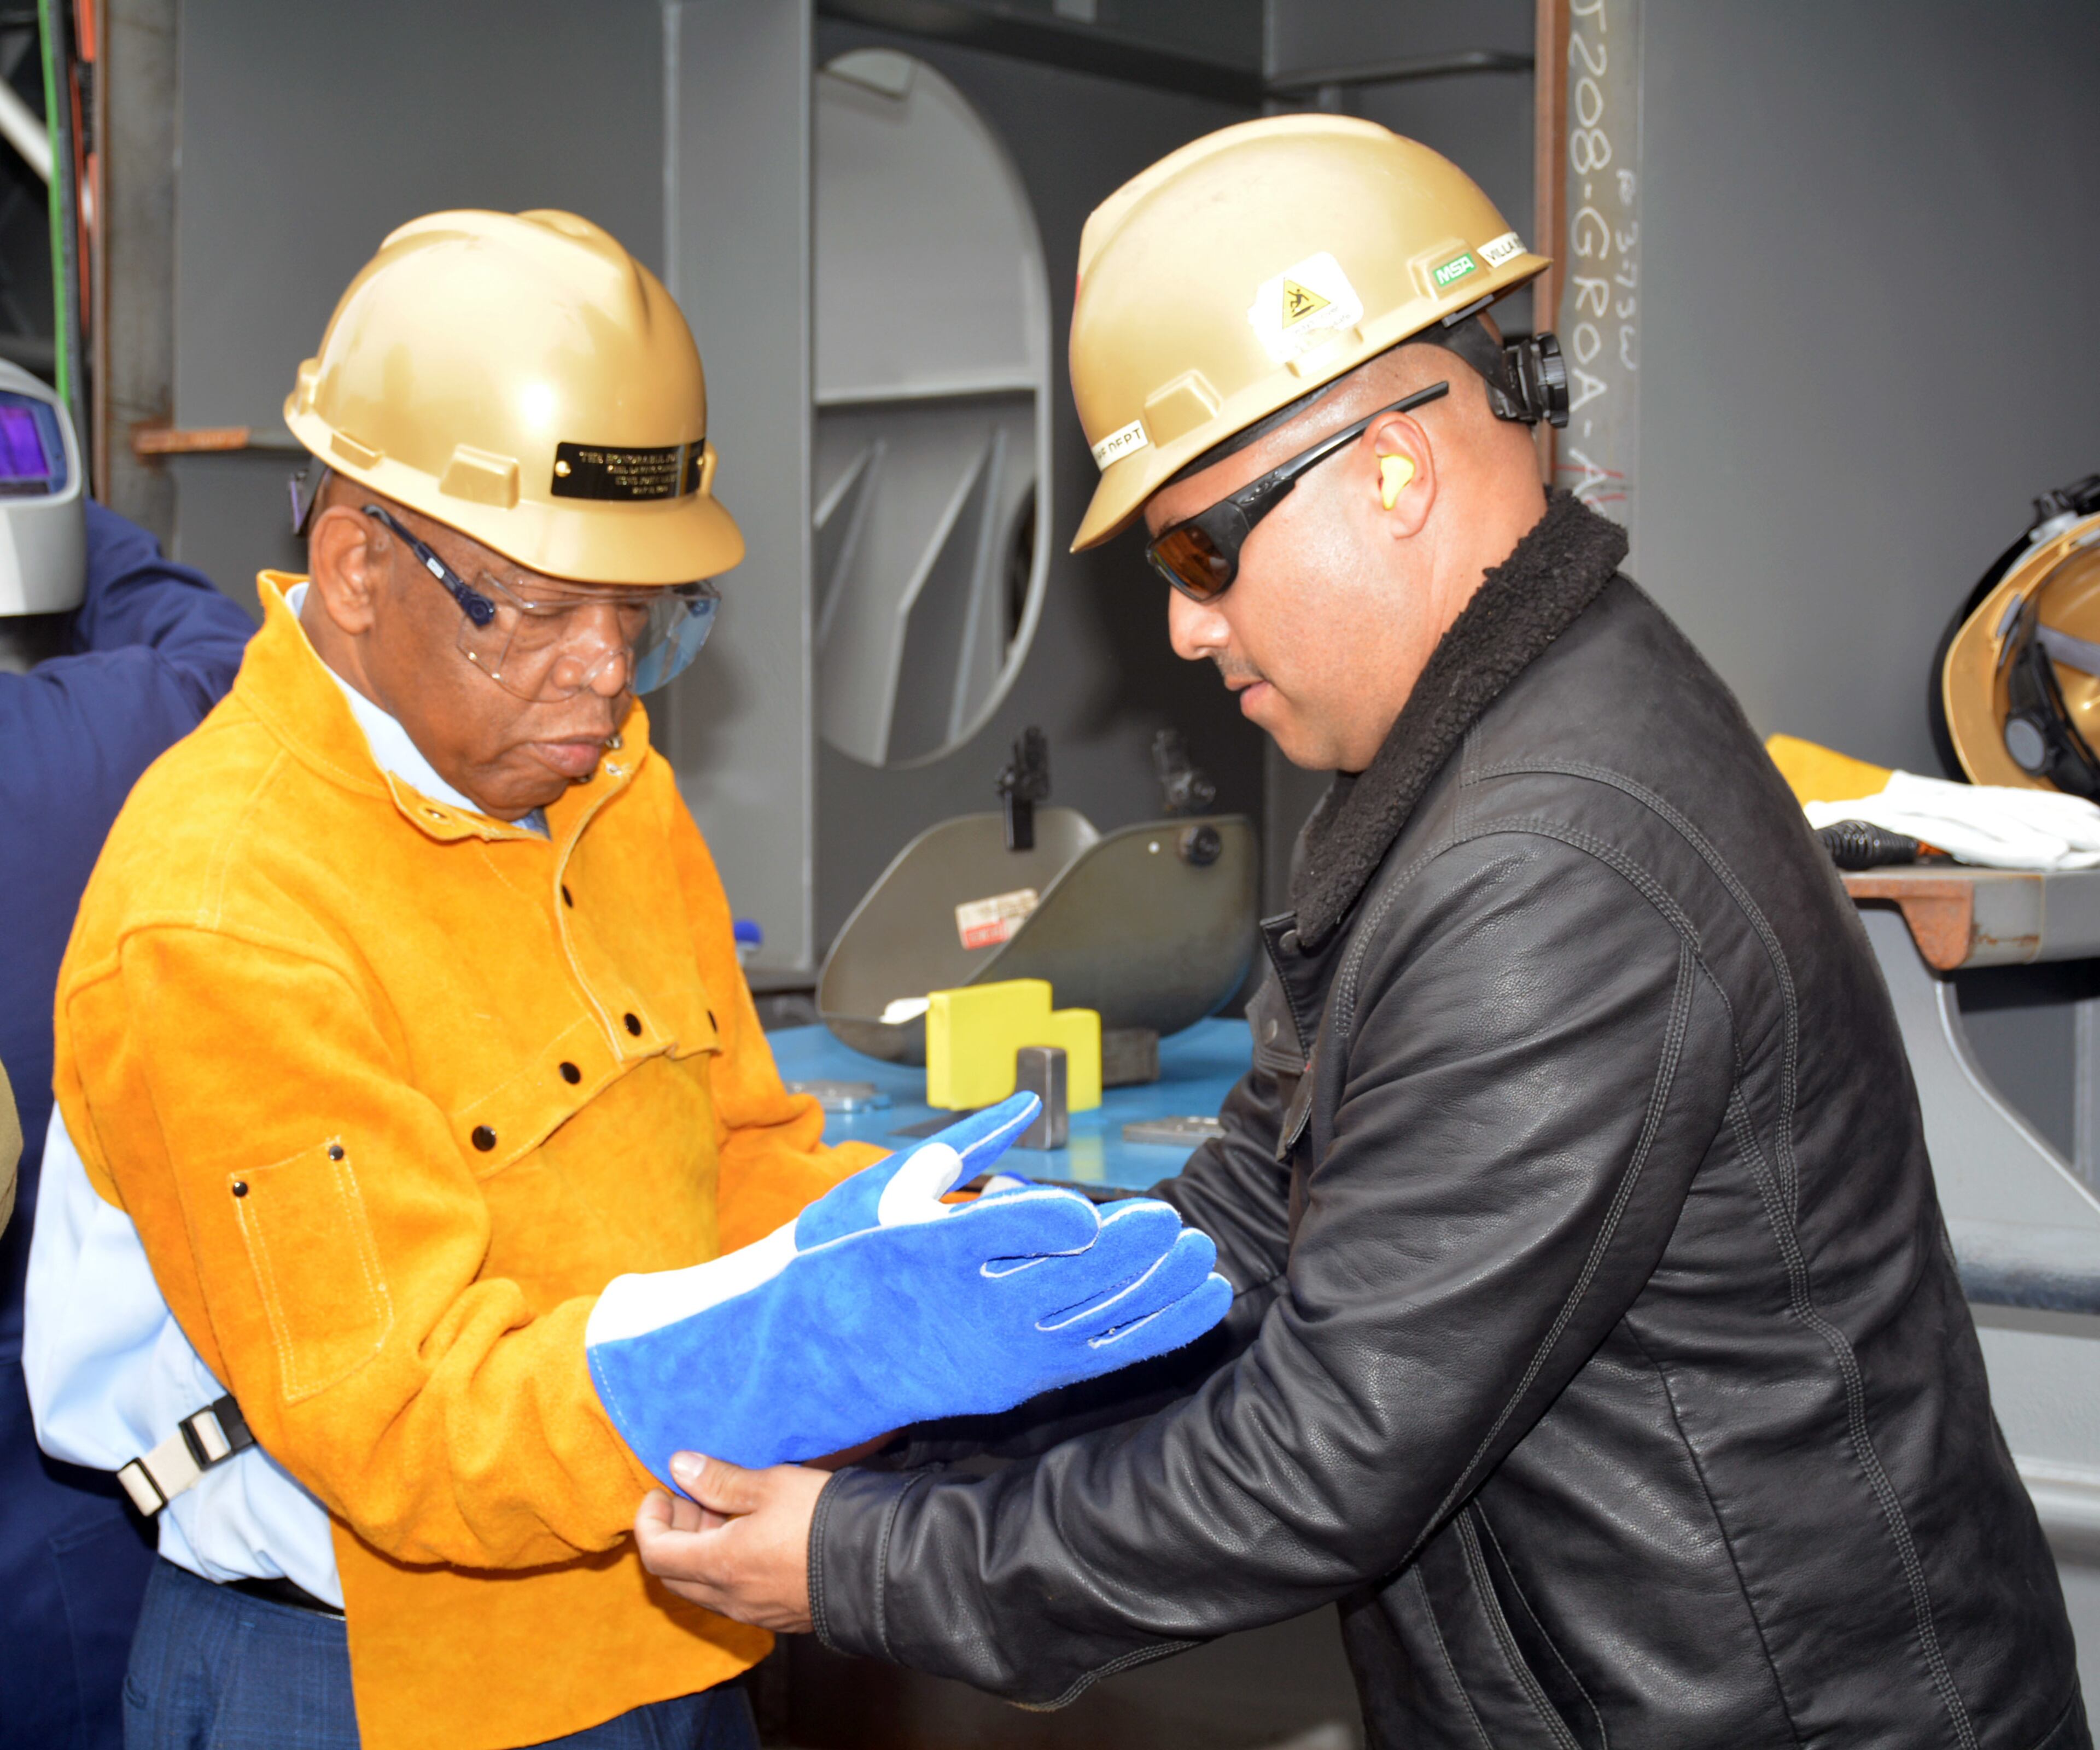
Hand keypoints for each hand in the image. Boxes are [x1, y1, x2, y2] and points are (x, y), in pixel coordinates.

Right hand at [587, 1091, 1230, 1484]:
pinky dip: (1153, 1330)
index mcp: (924, 1254)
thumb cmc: (846, 1263)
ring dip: (1154, 1292)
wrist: (809, 1361)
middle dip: (1128, 1254)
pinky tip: (1197, 1304)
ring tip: (1199, 1259)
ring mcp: (994, 1353)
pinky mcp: (1016, 1379)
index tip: (1097, 1207)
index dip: (1055, 1221)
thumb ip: (964, 1148)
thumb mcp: (887, 1190)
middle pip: (1062, 1280)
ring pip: (1092, 1322)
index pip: (1000, 1233)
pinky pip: (1099, 1354)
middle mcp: (964, 1309)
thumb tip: (1027, 1105)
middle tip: (1174, 1224)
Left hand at [633, 1452, 823, 1632]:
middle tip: (693, 1496)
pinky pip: (730, 1595)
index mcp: (720, 1565)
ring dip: (699, 1549)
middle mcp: (729, 1598)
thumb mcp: (771, 1485)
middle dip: (673, 1532)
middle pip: (673, 1573)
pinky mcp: (776, 1617)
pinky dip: (723, 1566)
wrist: (881, 1566)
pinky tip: (751, 1536)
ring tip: (726, 1509)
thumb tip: (679, 1466)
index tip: (661, 1490)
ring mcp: (753, 1612)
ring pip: (702, 1586)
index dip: (648, 1519)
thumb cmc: (823, 1519)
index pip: (655, 1553)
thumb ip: (720, 1479)